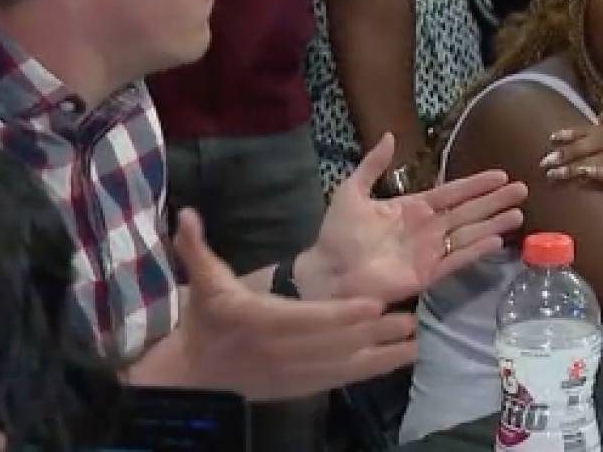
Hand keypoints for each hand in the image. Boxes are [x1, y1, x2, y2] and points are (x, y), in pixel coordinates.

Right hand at [171, 207, 417, 400]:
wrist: (195, 374)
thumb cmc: (206, 322)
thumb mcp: (201, 283)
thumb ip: (195, 248)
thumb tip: (186, 213)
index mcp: (261, 321)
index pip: (307, 319)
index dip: (341, 314)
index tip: (373, 304)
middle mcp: (281, 351)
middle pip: (334, 343)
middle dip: (373, 333)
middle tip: (410, 319)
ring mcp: (293, 374)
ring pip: (344, 365)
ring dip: (381, 354)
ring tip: (416, 340)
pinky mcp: (302, 388)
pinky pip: (342, 380)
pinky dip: (372, 372)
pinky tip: (399, 362)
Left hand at [301, 134, 526, 303]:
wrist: (327, 272)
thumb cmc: (338, 235)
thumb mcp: (352, 191)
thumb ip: (372, 166)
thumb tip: (389, 135)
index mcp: (411, 208)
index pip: (451, 193)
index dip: (476, 184)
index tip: (501, 175)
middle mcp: (426, 229)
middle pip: (468, 212)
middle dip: (495, 202)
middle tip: (523, 190)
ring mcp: (428, 252)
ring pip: (468, 234)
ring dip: (493, 225)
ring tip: (518, 215)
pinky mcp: (426, 275)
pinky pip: (455, 260)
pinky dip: (475, 252)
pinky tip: (496, 242)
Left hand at [542, 113, 602, 212]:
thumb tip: (602, 116)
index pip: (598, 130)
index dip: (575, 132)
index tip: (552, 138)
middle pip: (598, 140)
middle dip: (570, 149)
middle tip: (546, 161)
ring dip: (577, 164)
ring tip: (555, 173)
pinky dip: (601, 172)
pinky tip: (583, 175)